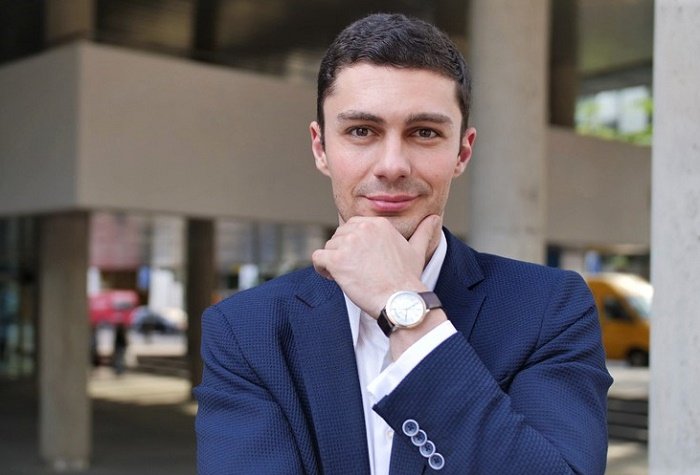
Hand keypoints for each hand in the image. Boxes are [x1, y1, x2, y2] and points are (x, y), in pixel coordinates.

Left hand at [312, 214, 441, 316]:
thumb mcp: (416, 251)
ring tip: (349, 277)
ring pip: (328, 247)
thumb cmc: (408, 279)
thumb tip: (434, 218)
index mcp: (378, 224)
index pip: (352, 227)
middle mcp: (362, 228)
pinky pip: (317, 258)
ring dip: (333, 263)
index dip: (354, 245)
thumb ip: (423, 232)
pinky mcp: (336, 260)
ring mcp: (348, 243)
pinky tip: (335, 279)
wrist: (400, 300)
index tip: (362, 261)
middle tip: (356, 271)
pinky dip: (321, 270)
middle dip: (343, 253)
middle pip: (339, 236)